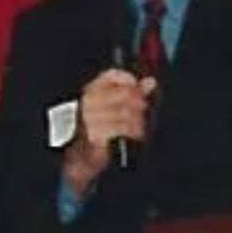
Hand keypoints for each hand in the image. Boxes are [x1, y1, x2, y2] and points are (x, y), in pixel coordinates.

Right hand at [61, 68, 157, 193]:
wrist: (81, 157)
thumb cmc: (98, 129)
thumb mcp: (113, 107)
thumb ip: (132, 92)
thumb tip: (151, 81)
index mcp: (90, 91)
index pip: (111, 75)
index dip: (130, 80)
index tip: (140, 90)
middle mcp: (88, 102)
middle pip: (124, 94)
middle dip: (139, 103)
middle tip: (143, 110)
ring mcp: (90, 118)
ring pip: (126, 112)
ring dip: (138, 120)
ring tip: (139, 127)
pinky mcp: (95, 134)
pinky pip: (123, 127)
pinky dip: (134, 131)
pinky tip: (135, 135)